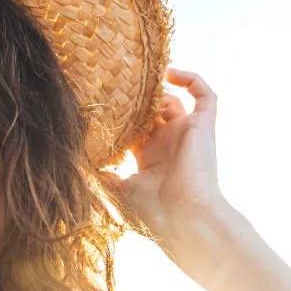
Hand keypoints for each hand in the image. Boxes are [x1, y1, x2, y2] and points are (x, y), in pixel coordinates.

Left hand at [106, 68, 234, 266]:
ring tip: (137, 80)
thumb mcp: (117, 192)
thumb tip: (84, 164)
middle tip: (117, 86)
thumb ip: (102, 175)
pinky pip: (206, 96)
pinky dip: (191, 79)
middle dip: (137, 100)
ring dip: (157, 90)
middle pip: (153, 112)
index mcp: (149, 159)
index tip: (102, 104)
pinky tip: (168, 72)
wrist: (184, 218)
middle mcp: (168, 144)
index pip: (135, 129)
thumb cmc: (152, 212)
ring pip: (175, 100)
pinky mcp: (204, 126)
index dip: (121, 116)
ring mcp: (187, 134)